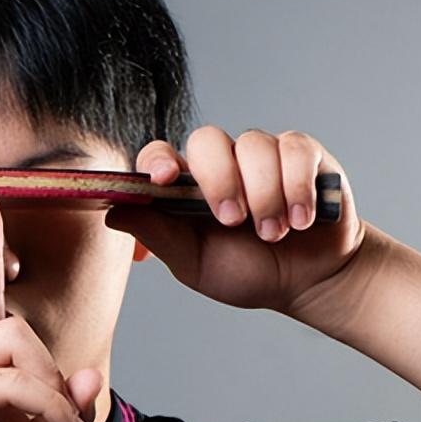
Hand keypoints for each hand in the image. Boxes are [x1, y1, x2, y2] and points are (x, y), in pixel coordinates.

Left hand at [104, 125, 365, 314]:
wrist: (308, 281)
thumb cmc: (249, 272)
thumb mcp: (196, 264)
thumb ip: (159, 236)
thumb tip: (112, 213)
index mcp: (187, 188)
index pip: (160, 155)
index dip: (157, 160)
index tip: (164, 179)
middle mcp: (222, 164)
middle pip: (207, 140)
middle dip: (220, 181)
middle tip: (235, 222)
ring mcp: (262, 155)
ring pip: (254, 145)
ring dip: (265, 195)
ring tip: (275, 233)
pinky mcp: (302, 154)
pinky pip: (295, 149)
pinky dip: (297, 187)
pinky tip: (302, 218)